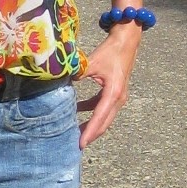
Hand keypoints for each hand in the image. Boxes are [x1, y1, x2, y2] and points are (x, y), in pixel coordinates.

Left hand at [74, 23, 141, 148]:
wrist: (126, 41)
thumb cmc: (110, 51)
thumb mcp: (92, 63)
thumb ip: (77, 74)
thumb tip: (61, 83)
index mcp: (113, 93)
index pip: (99, 117)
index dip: (89, 131)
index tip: (81, 143)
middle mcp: (118, 98)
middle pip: (104, 123)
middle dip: (90, 135)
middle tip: (76, 145)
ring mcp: (118, 97)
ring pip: (104, 118)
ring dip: (90, 125)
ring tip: (75, 133)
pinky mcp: (114, 94)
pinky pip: (102, 108)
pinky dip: (90, 112)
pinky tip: (75, 111)